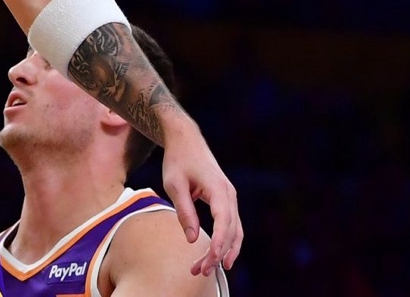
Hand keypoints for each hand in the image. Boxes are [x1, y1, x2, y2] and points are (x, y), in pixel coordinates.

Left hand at [159, 117, 241, 276]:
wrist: (185, 139)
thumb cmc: (177, 160)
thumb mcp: (174, 184)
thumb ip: (184, 211)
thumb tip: (191, 239)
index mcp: (218, 189)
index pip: (224, 222)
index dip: (219, 243)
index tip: (210, 260)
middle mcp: (229, 194)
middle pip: (231, 231)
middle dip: (219, 253)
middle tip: (202, 271)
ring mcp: (230, 197)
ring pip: (234, 230)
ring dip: (223, 250)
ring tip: (209, 269)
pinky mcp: (225, 199)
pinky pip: (231, 225)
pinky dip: (226, 241)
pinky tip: (217, 255)